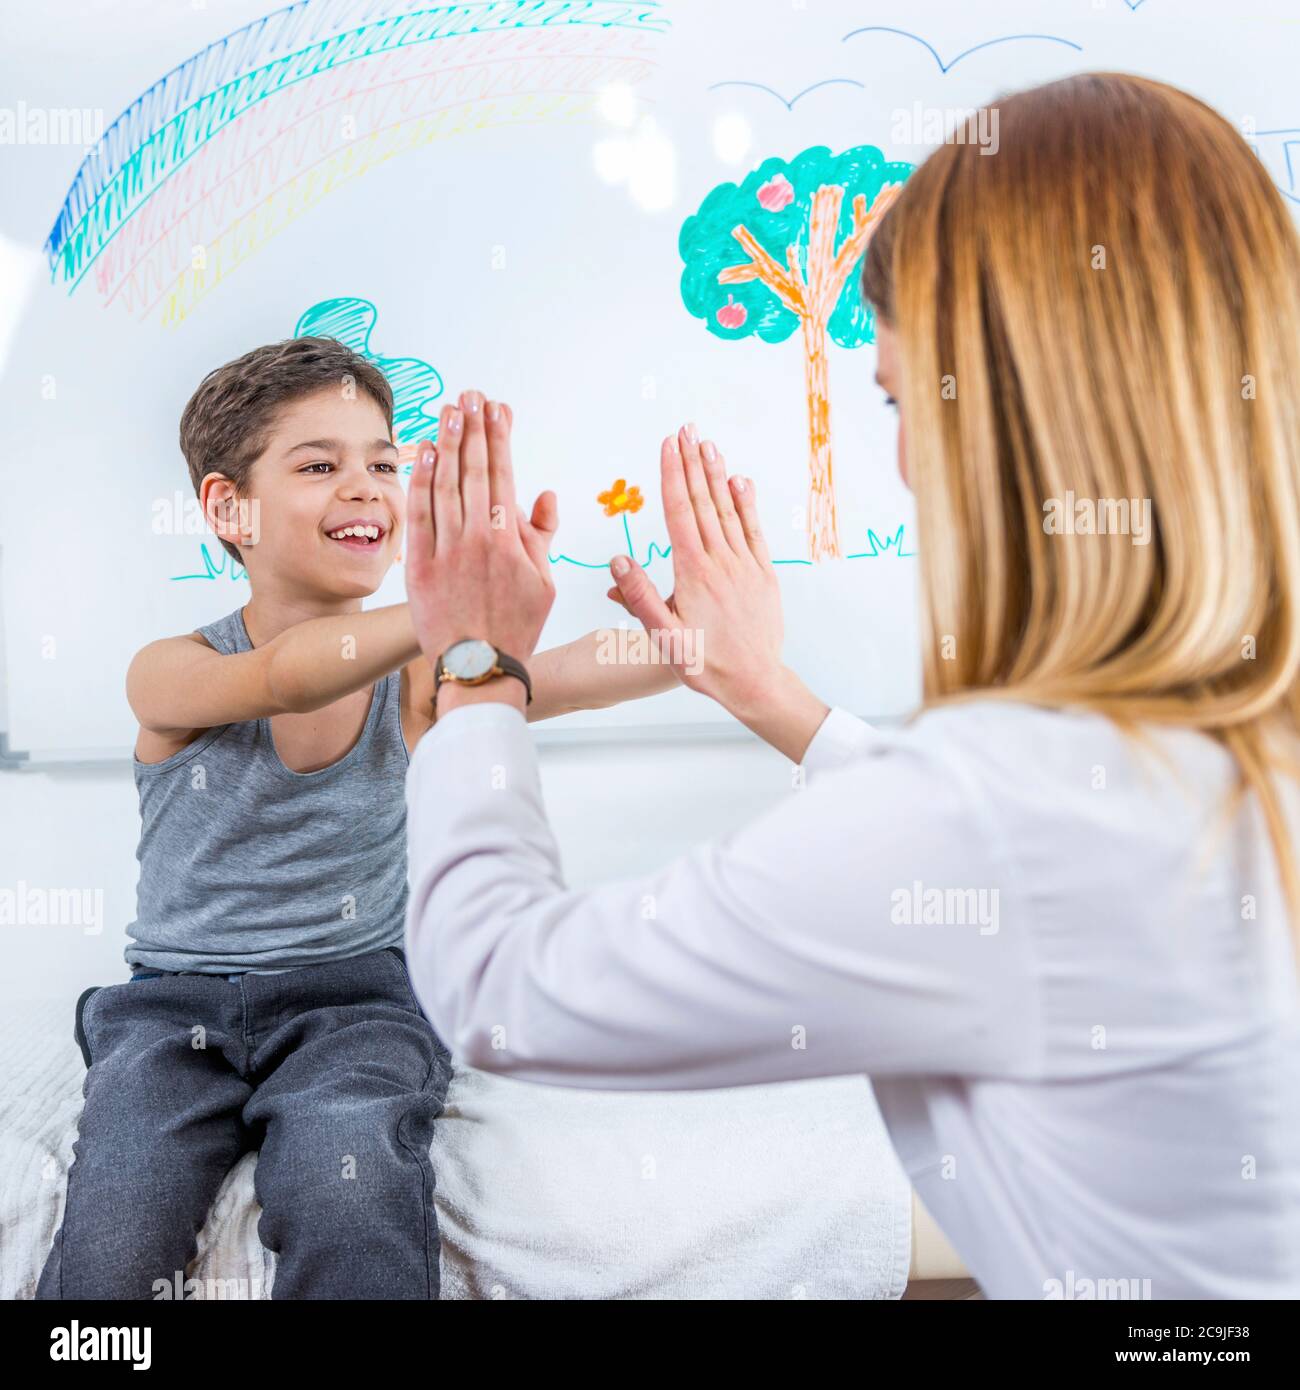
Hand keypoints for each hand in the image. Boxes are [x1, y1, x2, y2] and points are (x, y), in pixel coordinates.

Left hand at [406, 391, 557, 706]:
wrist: (480, 668)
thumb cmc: (516, 628)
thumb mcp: (544, 583)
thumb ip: (542, 535)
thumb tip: (543, 494)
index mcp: (510, 539)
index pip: (503, 474)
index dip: (498, 437)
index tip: (497, 409)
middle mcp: (477, 537)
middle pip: (473, 470)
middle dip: (473, 428)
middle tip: (472, 395)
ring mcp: (446, 549)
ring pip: (444, 485)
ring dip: (446, 442)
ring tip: (449, 410)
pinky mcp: (419, 565)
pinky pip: (418, 514)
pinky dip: (420, 482)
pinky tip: (422, 454)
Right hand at [606, 424, 784, 720]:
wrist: (754, 681)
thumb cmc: (704, 664)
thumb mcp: (663, 636)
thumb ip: (640, 597)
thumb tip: (617, 561)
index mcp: (693, 572)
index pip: (679, 512)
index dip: (672, 475)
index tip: (667, 445)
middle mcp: (720, 561)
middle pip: (703, 502)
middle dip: (692, 462)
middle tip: (686, 429)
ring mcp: (744, 565)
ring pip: (728, 510)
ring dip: (717, 475)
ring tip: (708, 445)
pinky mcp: (763, 574)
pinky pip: (753, 530)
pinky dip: (746, 503)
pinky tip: (741, 481)